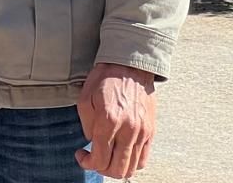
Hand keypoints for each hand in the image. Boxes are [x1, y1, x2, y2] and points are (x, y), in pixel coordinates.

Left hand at [75, 62, 156, 178]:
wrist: (130, 64)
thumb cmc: (106, 77)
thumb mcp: (85, 98)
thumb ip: (86, 125)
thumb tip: (91, 143)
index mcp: (109, 120)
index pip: (99, 159)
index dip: (87, 163)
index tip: (82, 155)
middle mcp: (128, 129)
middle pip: (116, 169)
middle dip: (101, 169)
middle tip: (94, 158)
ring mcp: (142, 131)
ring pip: (131, 168)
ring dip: (116, 168)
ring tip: (108, 157)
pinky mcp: (151, 130)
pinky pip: (143, 159)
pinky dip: (131, 163)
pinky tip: (122, 152)